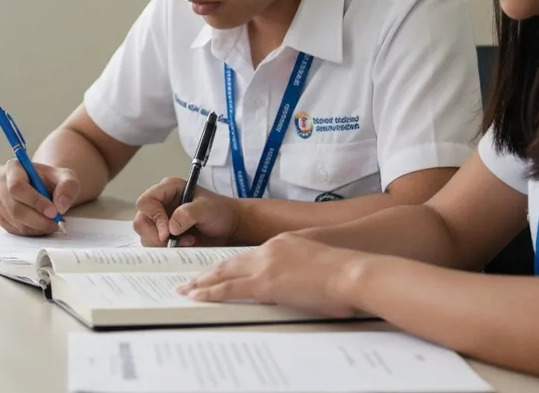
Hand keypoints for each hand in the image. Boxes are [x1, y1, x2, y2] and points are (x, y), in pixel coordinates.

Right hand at [0, 159, 80, 235]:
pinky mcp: (0, 216)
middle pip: (14, 207)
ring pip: (14, 220)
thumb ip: (68, 186)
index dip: (35, 201)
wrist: (45, 187)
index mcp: (13, 167)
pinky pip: (13, 229)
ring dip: (36, 227)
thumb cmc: (52, 180)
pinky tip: (42, 226)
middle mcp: (0, 183)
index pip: (17, 187)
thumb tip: (60, 205)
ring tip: (52, 224)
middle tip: (56, 223)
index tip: (54, 211)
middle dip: (37, 219)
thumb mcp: (66, 177)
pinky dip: (31, 231)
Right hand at [132, 177, 238, 246]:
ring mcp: (161, 221)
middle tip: (173, 241)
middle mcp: (161, 204)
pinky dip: (167, 250)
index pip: (146, 201)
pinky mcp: (165, 236)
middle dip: (155, 234)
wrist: (230, 227)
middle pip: (141, 221)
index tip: (168, 232)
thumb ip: (188, 213)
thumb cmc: (220, 212)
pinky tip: (185, 245)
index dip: (154, 217)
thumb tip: (171, 227)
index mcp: (168, 190)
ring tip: (187, 241)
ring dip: (163, 244)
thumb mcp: (207, 209)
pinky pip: (154, 245)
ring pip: (146, 235)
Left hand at [176, 233, 359, 317]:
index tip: (218, 270)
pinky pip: (230, 288)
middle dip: (209, 272)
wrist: (351, 270)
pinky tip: (198, 296)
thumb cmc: (344, 271)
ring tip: (187, 289)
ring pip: (225, 273)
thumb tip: (297, 285)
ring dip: (204, 282)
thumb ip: (302, 269)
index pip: (248, 256)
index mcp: (283, 244)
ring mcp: (266, 264)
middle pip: (231, 261)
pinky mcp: (266, 282)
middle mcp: (270, 250)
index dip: (231, 265)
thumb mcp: (318, 263)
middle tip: (191, 280)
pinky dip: (211, 292)